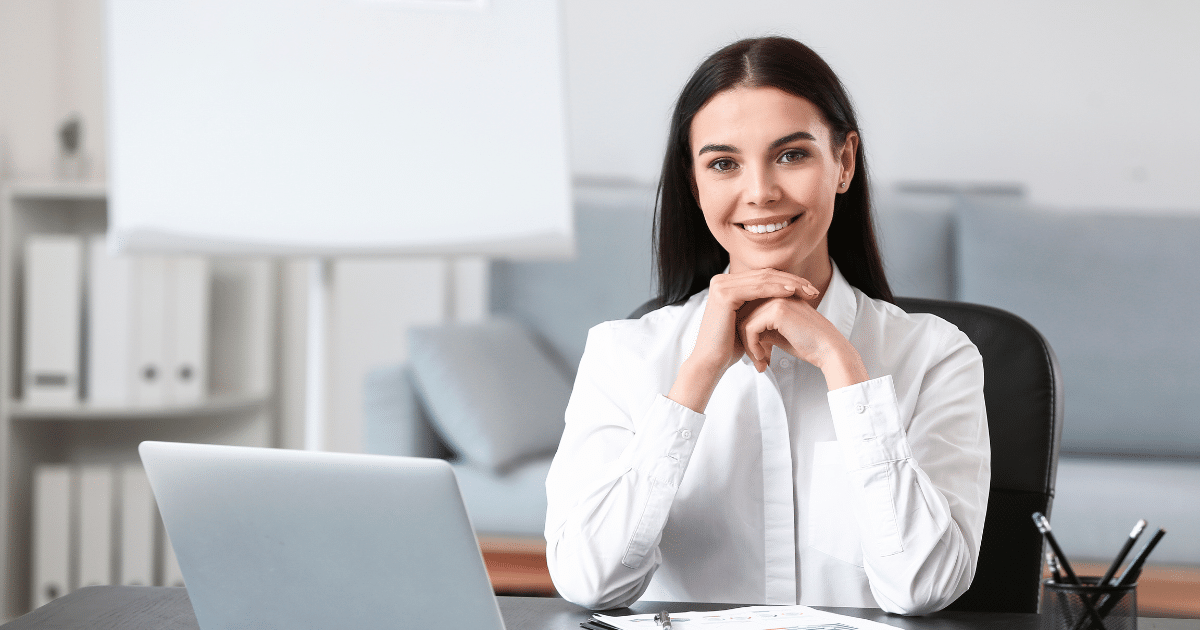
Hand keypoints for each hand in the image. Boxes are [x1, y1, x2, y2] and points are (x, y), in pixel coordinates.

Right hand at [667, 269, 819, 411]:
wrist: (710, 362)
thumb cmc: (729, 347)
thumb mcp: (747, 321)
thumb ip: (759, 306)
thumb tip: (783, 298)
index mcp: (727, 284)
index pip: (763, 276)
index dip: (787, 280)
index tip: (808, 289)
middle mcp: (721, 280)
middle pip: (764, 275)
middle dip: (791, 280)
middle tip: (812, 289)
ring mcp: (721, 285)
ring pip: (763, 280)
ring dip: (788, 284)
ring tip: (807, 290)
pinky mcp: (724, 294)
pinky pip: (757, 289)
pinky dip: (776, 289)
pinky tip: (792, 293)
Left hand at [738, 295, 869, 389]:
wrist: (829, 350)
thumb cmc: (806, 344)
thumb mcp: (778, 333)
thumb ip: (761, 327)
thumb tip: (740, 330)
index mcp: (777, 295)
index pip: (748, 310)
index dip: (746, 333)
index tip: (755, 354)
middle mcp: (776, 294)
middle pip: (743, 314)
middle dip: (745, 340)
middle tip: (756, 361)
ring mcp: (777, 300)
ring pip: (744, 321)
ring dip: (748, 345)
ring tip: (759, 361)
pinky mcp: (777, 311)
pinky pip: (750, 328)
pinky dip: (752, 346)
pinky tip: (762, 358)